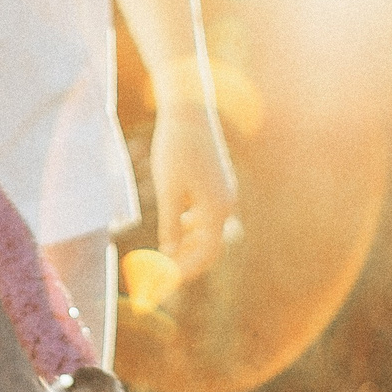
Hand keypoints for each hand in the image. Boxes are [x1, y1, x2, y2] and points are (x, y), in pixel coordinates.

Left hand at [150, 102, 236, 279]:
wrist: (189, 109)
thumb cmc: (176, 148)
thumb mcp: (168, 190)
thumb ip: (170, 225)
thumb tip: (169, 254)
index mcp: (217, 209)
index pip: (206, 254)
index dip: (185, 270)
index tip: (164, 281)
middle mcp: (227, 204)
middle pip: (211, 247)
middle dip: (188, 262)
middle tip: (165, 274)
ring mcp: (225, 194)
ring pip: (210, 232)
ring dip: (190, 246)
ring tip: (168, 254)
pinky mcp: (219, 184)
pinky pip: (210, 216)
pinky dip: (194, 227)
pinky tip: (179, 225)